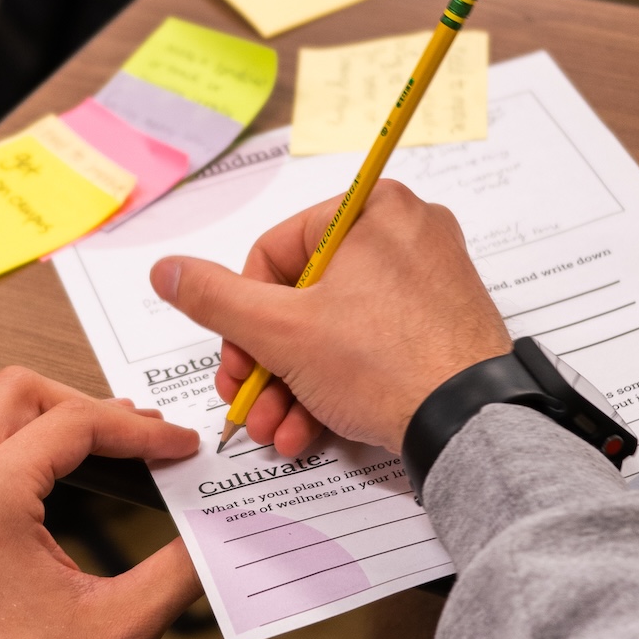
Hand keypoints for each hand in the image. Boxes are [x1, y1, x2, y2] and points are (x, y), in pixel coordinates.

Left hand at [0, 367, 201, 638]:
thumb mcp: (120, 627)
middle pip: (18, 392)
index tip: (181, 448)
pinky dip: (10, 448)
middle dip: (86, 405)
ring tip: (99, 449)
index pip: (75, 423)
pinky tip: (54, 482)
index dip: (141, 431)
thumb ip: (179, 567)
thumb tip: (218, 531)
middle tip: (139, 440)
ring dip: (41, 419)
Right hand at [150, 179, 510, 455]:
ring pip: (333, 328)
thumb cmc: (388, 363)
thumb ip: (215, 299)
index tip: (236, 358)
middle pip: (301, 296)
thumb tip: (167, 270)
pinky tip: (310, 428)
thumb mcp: (281, 331)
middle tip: (248, 400)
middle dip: (265, 361)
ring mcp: (428, 280)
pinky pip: (371, 344)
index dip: (243, 312)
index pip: (274, 252)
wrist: (470, 425)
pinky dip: (335, 384)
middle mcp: (405, 233)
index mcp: (370, 209)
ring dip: (293, 384)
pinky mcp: (442, 323)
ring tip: (278, 429)